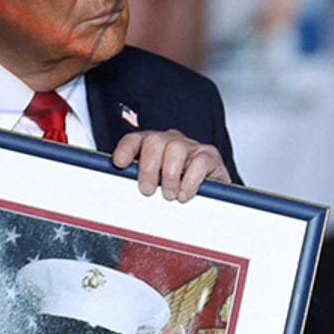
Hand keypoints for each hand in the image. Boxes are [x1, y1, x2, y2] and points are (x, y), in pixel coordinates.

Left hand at [112, 129, 229, 201]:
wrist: (213, 192)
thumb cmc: (179, 188)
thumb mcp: (156, 183)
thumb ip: (140, 180)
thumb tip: (121, 188)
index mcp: (154, 145)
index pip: (136, 139)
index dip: (126, 149)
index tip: (120, 164)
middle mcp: (172, 141)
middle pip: (155, 141)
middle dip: (148, 167)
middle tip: (148, 190)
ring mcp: (192, 146)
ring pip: (175, 148)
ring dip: (169, 174)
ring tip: (169, 194)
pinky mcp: (210, 156)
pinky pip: (199, 162)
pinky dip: (190, 181)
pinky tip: (185, 194)